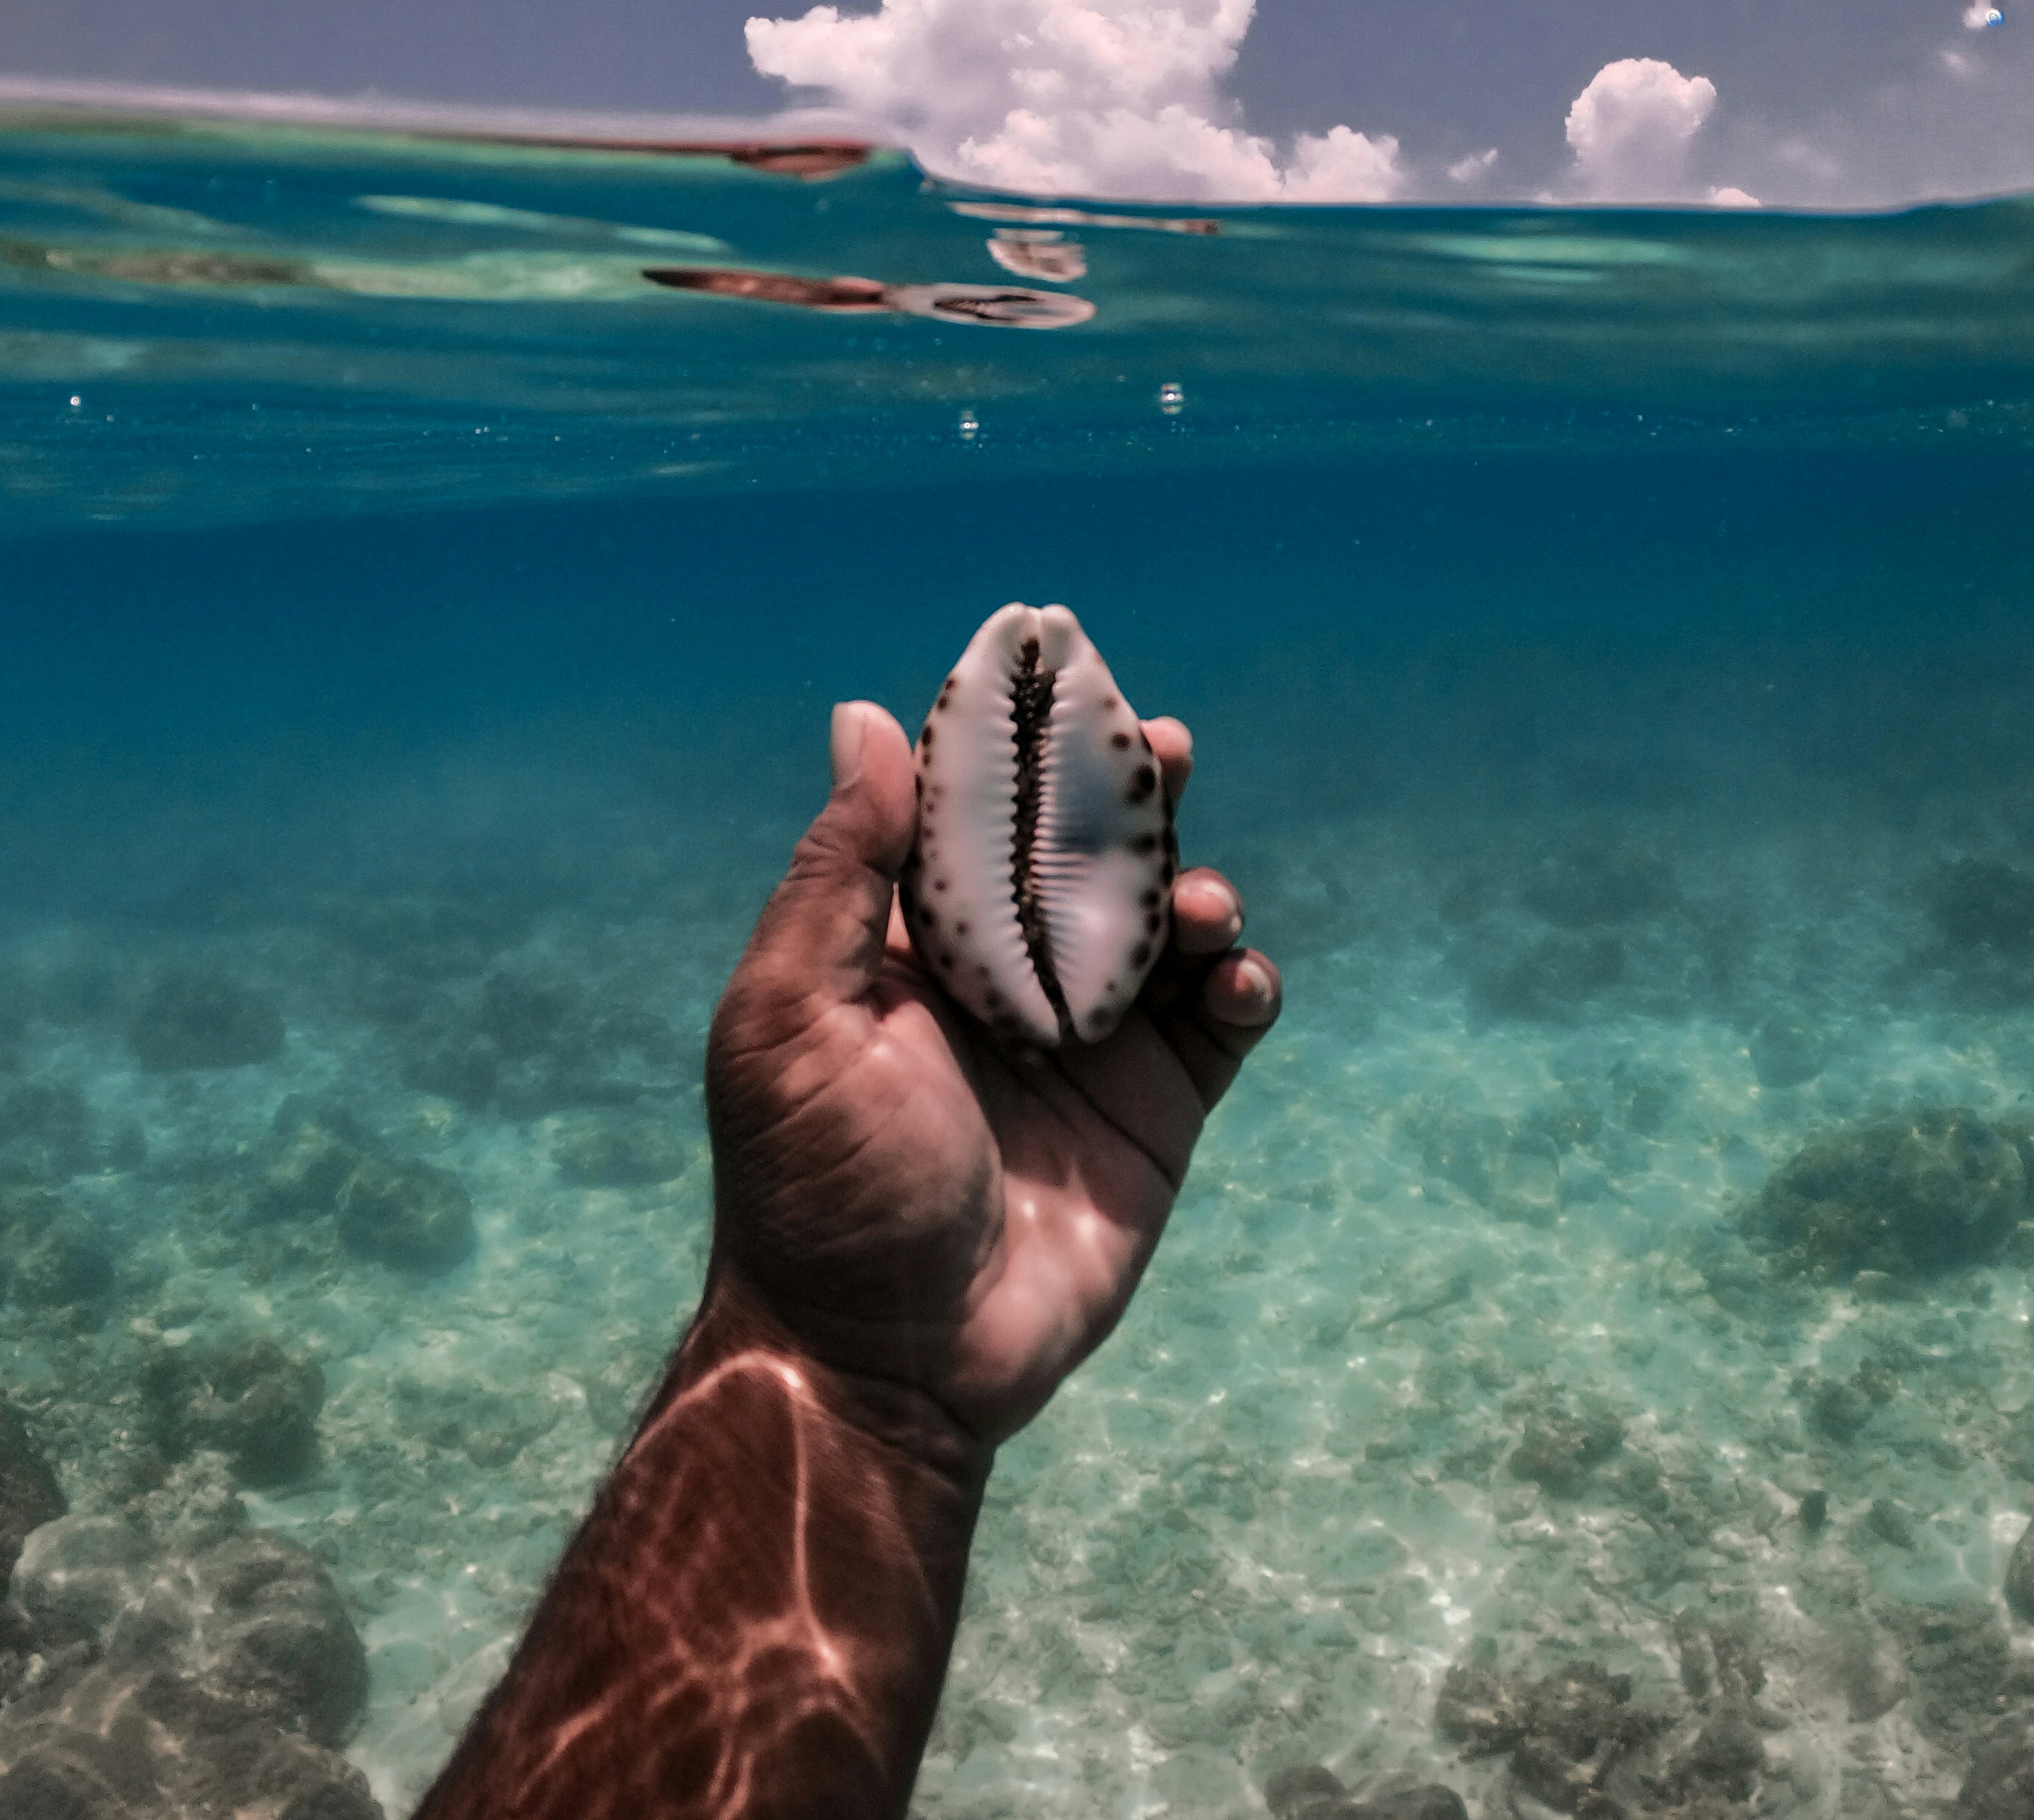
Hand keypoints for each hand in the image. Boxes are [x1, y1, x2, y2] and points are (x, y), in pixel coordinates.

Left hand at [704, 698, 1282, 1444]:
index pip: (978, 809)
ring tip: (1195, 908)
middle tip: (1165, 752)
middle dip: (1131, 792)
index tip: (1064, 670)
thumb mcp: (790, 1016)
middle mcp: (1007, 974)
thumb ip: (837, 869)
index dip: (1021, 741)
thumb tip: (864, 717)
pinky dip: (1243, 982)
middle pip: (1088, 849)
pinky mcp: (1157, 1110)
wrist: (886, 1363)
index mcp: (915, 940)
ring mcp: (1090, 1042)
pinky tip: (1229, 979)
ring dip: (1195, 886)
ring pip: (1168, 922)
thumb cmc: (813, 1188)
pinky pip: (1222, 1020)